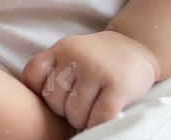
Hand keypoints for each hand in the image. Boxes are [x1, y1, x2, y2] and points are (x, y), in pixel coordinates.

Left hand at [22, 30, 159, 130]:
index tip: (57, 96)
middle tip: (77, 108)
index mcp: (61, 49)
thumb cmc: (98, 58)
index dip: (41, 92)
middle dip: (63, 110)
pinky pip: (99, 117)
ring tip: (90, 114)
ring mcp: (97, 70)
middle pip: (53, 99)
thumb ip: (54, 70)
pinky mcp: (117, 86)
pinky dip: (97, 124)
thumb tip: (37, 106)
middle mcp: (76, 57)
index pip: (33, 75)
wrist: (138, 46)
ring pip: (75, 112)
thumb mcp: (71, 53)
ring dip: (81, 121)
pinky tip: (101, 119)